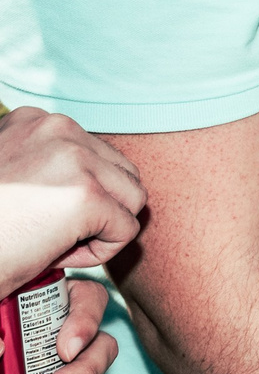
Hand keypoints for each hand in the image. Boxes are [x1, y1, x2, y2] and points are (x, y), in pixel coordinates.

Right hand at [0, 109, 144, 285]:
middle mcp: (57, 127)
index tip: (32, 212)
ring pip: (132, 200)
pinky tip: (54, 254)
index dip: (77, 194)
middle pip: (123, 173)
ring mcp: (75, 158)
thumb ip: (46, 164)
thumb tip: (99, 174)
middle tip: (47, 231)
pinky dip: (99, 253)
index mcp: (33, 119)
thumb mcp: (13, 178)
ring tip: (51, 241)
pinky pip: (126, 231)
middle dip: (99, 209)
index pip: (97, 155)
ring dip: (101, 229)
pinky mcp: (87, 195)